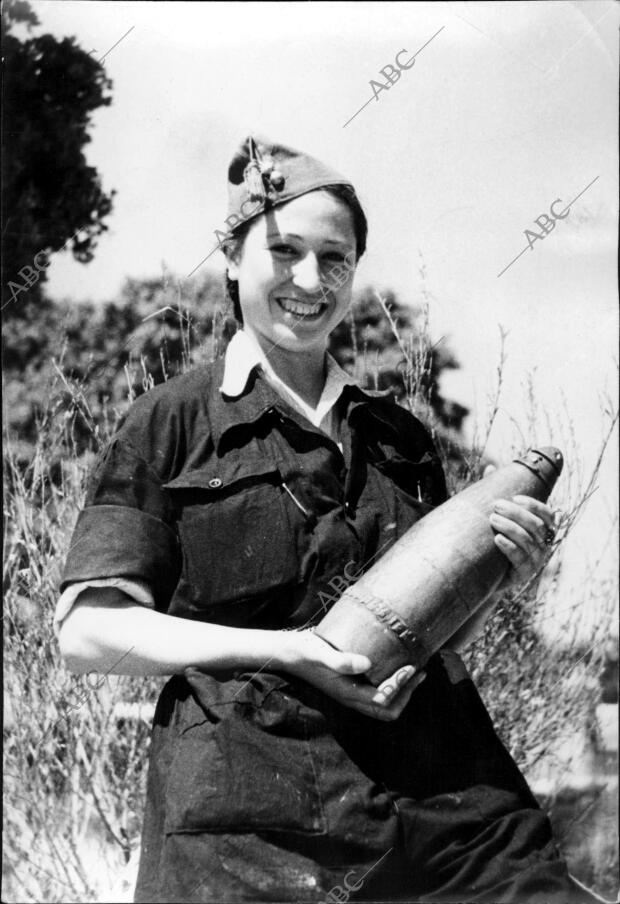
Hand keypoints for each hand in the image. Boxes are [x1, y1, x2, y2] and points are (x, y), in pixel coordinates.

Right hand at [279, 629, 424, 719]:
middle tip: (419, 672)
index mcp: (347, 693)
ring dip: (402, 692)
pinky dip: (391, 685)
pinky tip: (395, 665)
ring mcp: (352, 692)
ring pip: (383, 705)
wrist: (289, 653)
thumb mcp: (321, 654)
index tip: (411, 667)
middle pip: (387, 710)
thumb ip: (341, 661)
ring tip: (414, 671)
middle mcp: (352, 697)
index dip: (400, 686)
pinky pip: (377, 693)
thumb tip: (367, 664)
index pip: (382, 700)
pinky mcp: (351, 683)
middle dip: (407, 694)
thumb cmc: (305, 652)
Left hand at [489, 493, 556, 588]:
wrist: (484, 574)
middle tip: (496, 506)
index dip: (534, 505)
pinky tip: (497, 538)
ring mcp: (536, 561)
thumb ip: (499, 497)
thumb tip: (489, 467)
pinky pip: (520, 558)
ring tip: (492, 519)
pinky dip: (509, 546)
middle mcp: (544, 546)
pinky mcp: (525, 574)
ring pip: (527, 540)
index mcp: (543, 532)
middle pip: (536, 526)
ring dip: (510, 527)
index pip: (548, 515)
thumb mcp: (499, 518)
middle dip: (516, 513)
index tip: (515, 498)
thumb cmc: (494, 540)